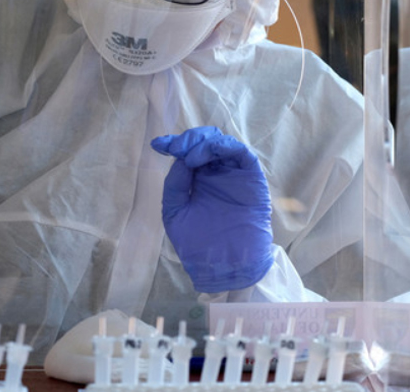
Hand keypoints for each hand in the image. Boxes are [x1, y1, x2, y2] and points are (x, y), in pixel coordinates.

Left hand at [151, 126, 273, 292]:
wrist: (223, 269)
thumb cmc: (199, 245)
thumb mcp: (176, 213)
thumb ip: (175, 186)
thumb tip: (180, 159)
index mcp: (198, 181)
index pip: (186, 153)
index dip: (172, 144)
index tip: (157, 144)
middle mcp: (216, 175)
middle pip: (205, 143)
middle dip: (188, 140)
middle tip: (175, 147)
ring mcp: (234, 176)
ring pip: (222, 144)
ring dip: (204, 142)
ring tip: (189, 156)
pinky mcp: (252, 180)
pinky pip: (243, 154)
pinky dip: (225, 146)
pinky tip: (208, 153)